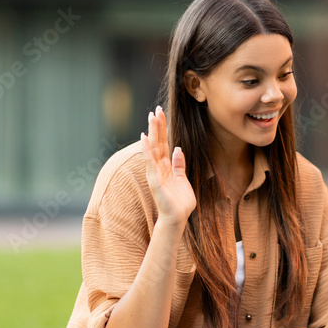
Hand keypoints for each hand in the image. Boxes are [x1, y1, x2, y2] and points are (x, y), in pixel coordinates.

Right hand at [141, 106, 195, 224]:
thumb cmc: (180, 202)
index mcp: (166, 166)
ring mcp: (155, 173)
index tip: (161, 114)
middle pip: (158, 142)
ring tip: (151, 117)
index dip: (163, 129)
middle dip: (157, 126)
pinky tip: (144, 138)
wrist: (178, 218)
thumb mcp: (183, 179)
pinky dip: (147, 150)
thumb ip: (179, 165)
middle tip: (156, 109)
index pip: (164, 143)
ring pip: (153, 149)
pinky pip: (150, 162)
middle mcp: (159, 167)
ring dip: (152, 133)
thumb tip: (178, 149)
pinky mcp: (154, 180)